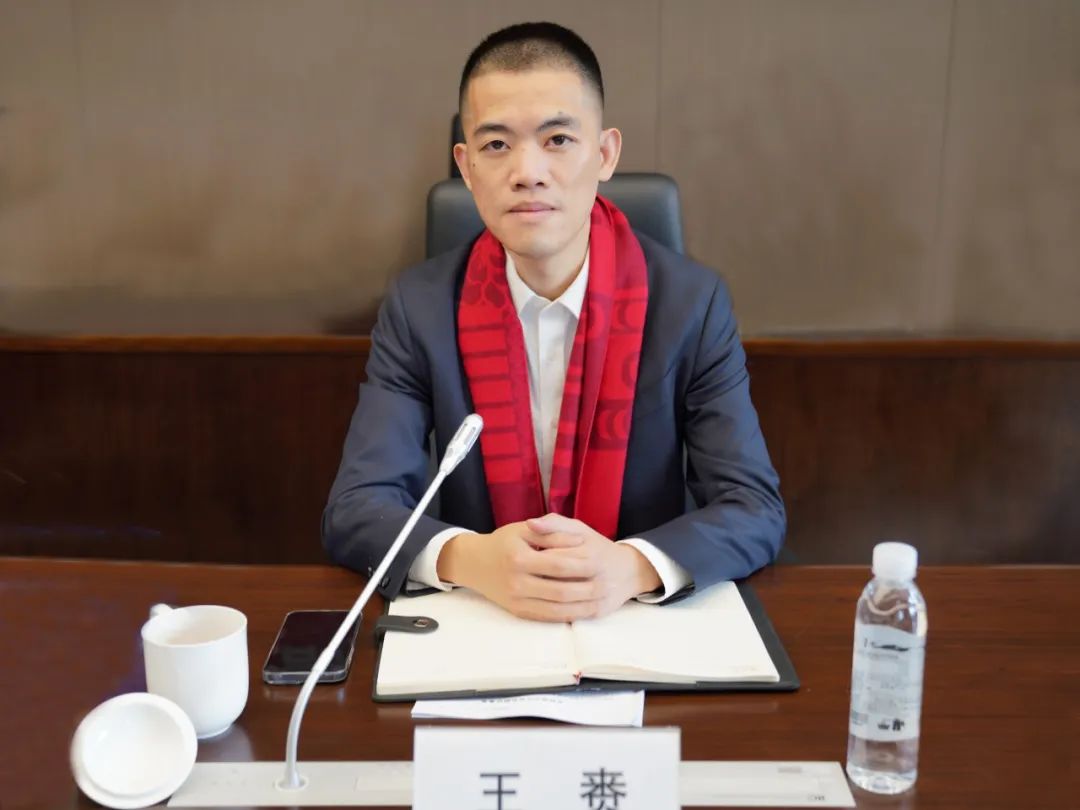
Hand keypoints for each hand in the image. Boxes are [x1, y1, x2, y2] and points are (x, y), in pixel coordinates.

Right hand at [436, 520, 618, 622]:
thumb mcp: (523, 529)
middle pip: (561, 590)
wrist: (474, 563)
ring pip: (556, 608)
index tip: (601, 561)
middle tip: (608, 585)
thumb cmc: (503, 542)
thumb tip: (578, 541)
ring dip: (581, 606)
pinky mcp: (517, 612)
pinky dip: (566, 615)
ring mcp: (516, 600)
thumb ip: (551, 531)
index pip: (559, 563)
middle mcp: (516, 581)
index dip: (582, 563)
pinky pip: (547, 617)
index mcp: (518, 557)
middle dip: (587, 589)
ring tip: (600, 599)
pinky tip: (582, 609)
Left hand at [524, 513, 662, 619]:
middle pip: (555, 584)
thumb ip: (554, 524)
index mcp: (590, 555)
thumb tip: (530, 523)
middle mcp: (597, 579)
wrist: (629, 570)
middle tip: (518, 575)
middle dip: (534, 580)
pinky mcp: (597, 612)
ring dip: (539, 598)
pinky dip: (550, 611)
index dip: (533, 559)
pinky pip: (568, 615)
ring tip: (525, 587)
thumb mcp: (578, 528)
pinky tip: (537, 602)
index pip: (552, 560)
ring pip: (561, 604)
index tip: (518, 555)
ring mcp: (598, 598)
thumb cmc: (597, 546)